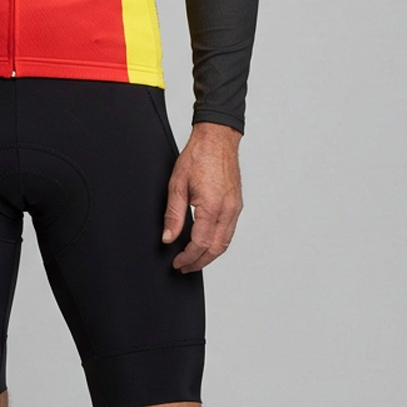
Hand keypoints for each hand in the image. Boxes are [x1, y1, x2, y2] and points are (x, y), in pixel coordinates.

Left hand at [162, 123, 242, 272]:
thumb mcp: (177, 184)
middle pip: (215, 249)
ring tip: (194, 260)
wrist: (217, 139)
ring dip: (210, 255)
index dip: (187, 257)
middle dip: (199, 262)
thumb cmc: (198, 156)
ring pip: (225, 242)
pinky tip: (207, 244)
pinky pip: (230, 231)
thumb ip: (173, 214)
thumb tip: (168, 238)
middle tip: (184, 267)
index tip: (177, 263)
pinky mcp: (237, 205)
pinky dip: (218, 243)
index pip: (200, 243)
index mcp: (211, 206)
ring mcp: (235, 208)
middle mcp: (227, 210)